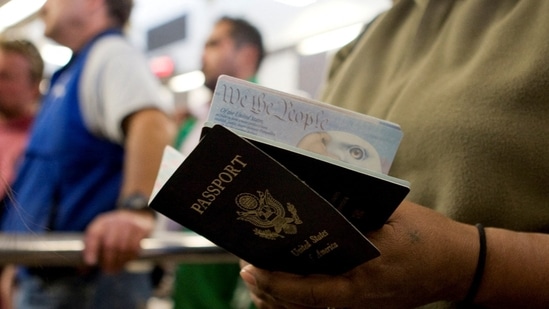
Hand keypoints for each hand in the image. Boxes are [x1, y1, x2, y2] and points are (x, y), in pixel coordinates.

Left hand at [83, 209, 154, 272]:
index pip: (94, 234)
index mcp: (102, 221)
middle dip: (108, 261)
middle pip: (109, 244)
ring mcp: (130, 223)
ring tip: (116, 269)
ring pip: (123, 247)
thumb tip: (82, 270)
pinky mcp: (142, 229)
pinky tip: (127, 261)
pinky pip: (135, 247)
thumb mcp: (104, 234)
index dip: (91, 249)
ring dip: (119, 262)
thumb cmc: (117, 231)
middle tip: (107, 271)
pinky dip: (130, 257)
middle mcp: (116, 220)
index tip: (90, 263)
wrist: (139, 218)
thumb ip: (93, 249)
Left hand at [240, 201, 478, 307]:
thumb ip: (356, 209)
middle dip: (270, 290)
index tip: (253, 269)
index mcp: (363, 277)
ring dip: (281, 296)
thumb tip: (319, 192)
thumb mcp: (393, 216)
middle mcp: (357, 297)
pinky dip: (300, 298)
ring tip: (258, 276)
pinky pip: (324, 305)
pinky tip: (287, 283)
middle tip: (248, 269)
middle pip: (302, 305)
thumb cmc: (429, 238)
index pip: (310, 290)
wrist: (459, 266)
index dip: (277, 282)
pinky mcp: (363, 303)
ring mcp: (360, 305)